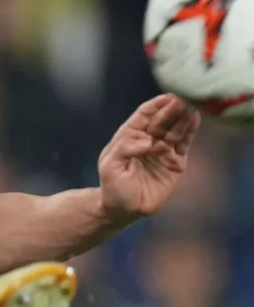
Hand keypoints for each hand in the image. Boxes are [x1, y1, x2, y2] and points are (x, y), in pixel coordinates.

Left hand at [98, 94, 199, 222]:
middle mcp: (147, 140)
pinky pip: (183, 143)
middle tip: (184, 99)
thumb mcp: (111, 167)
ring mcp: (162, 151)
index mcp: (128, 137)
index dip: (155, 106)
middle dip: (172, 109)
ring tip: (193, 105)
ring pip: (174, 130)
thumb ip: (125, 150)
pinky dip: (189, 131)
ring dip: (183, 117)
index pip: (143, 116)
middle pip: (161, 121)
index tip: (167, 97)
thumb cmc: (113, 187)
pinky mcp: (175, 162)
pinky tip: (195, 119)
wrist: (124, 209)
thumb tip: (147, 141)